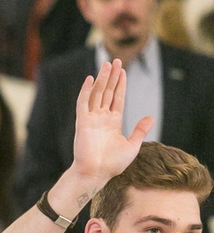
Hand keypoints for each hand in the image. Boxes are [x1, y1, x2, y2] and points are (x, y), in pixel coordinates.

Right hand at [71, 59, 153, 182]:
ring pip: (97, 93)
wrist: (97, 172)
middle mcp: (102, 117)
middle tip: (116, 60)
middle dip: (112, 76)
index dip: (120, 84)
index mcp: (113, 122)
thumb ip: (139, 130)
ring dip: (102, 79)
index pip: (117, 98)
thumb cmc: (113, 163)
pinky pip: (83, 103)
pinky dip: (86, 91)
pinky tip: (90, 79)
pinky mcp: (82, 122)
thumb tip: (150, 117)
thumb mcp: (132, 145)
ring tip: (107, 64)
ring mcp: (91, 118)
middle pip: (107, 92)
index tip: (123, 71)